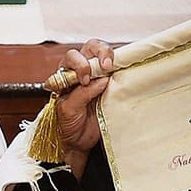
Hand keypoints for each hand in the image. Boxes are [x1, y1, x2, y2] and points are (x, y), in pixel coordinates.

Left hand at [55, 39, 112, 176]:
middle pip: (92, 48)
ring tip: (113, 69)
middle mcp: (82, 71)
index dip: (81, 64)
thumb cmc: (68, 125)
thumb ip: (81, 94)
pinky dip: (123, 70)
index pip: (73, 57)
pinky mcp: (112, 86)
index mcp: (66, 74)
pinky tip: (124, 75)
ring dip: (112, 58)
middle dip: (100, 52)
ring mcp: (98, 77)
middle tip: (105, 66)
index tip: (85, 79)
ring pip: (106, 56)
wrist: (78, 142)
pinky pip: (119, 72)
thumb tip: (101, 81)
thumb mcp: (68, 110)